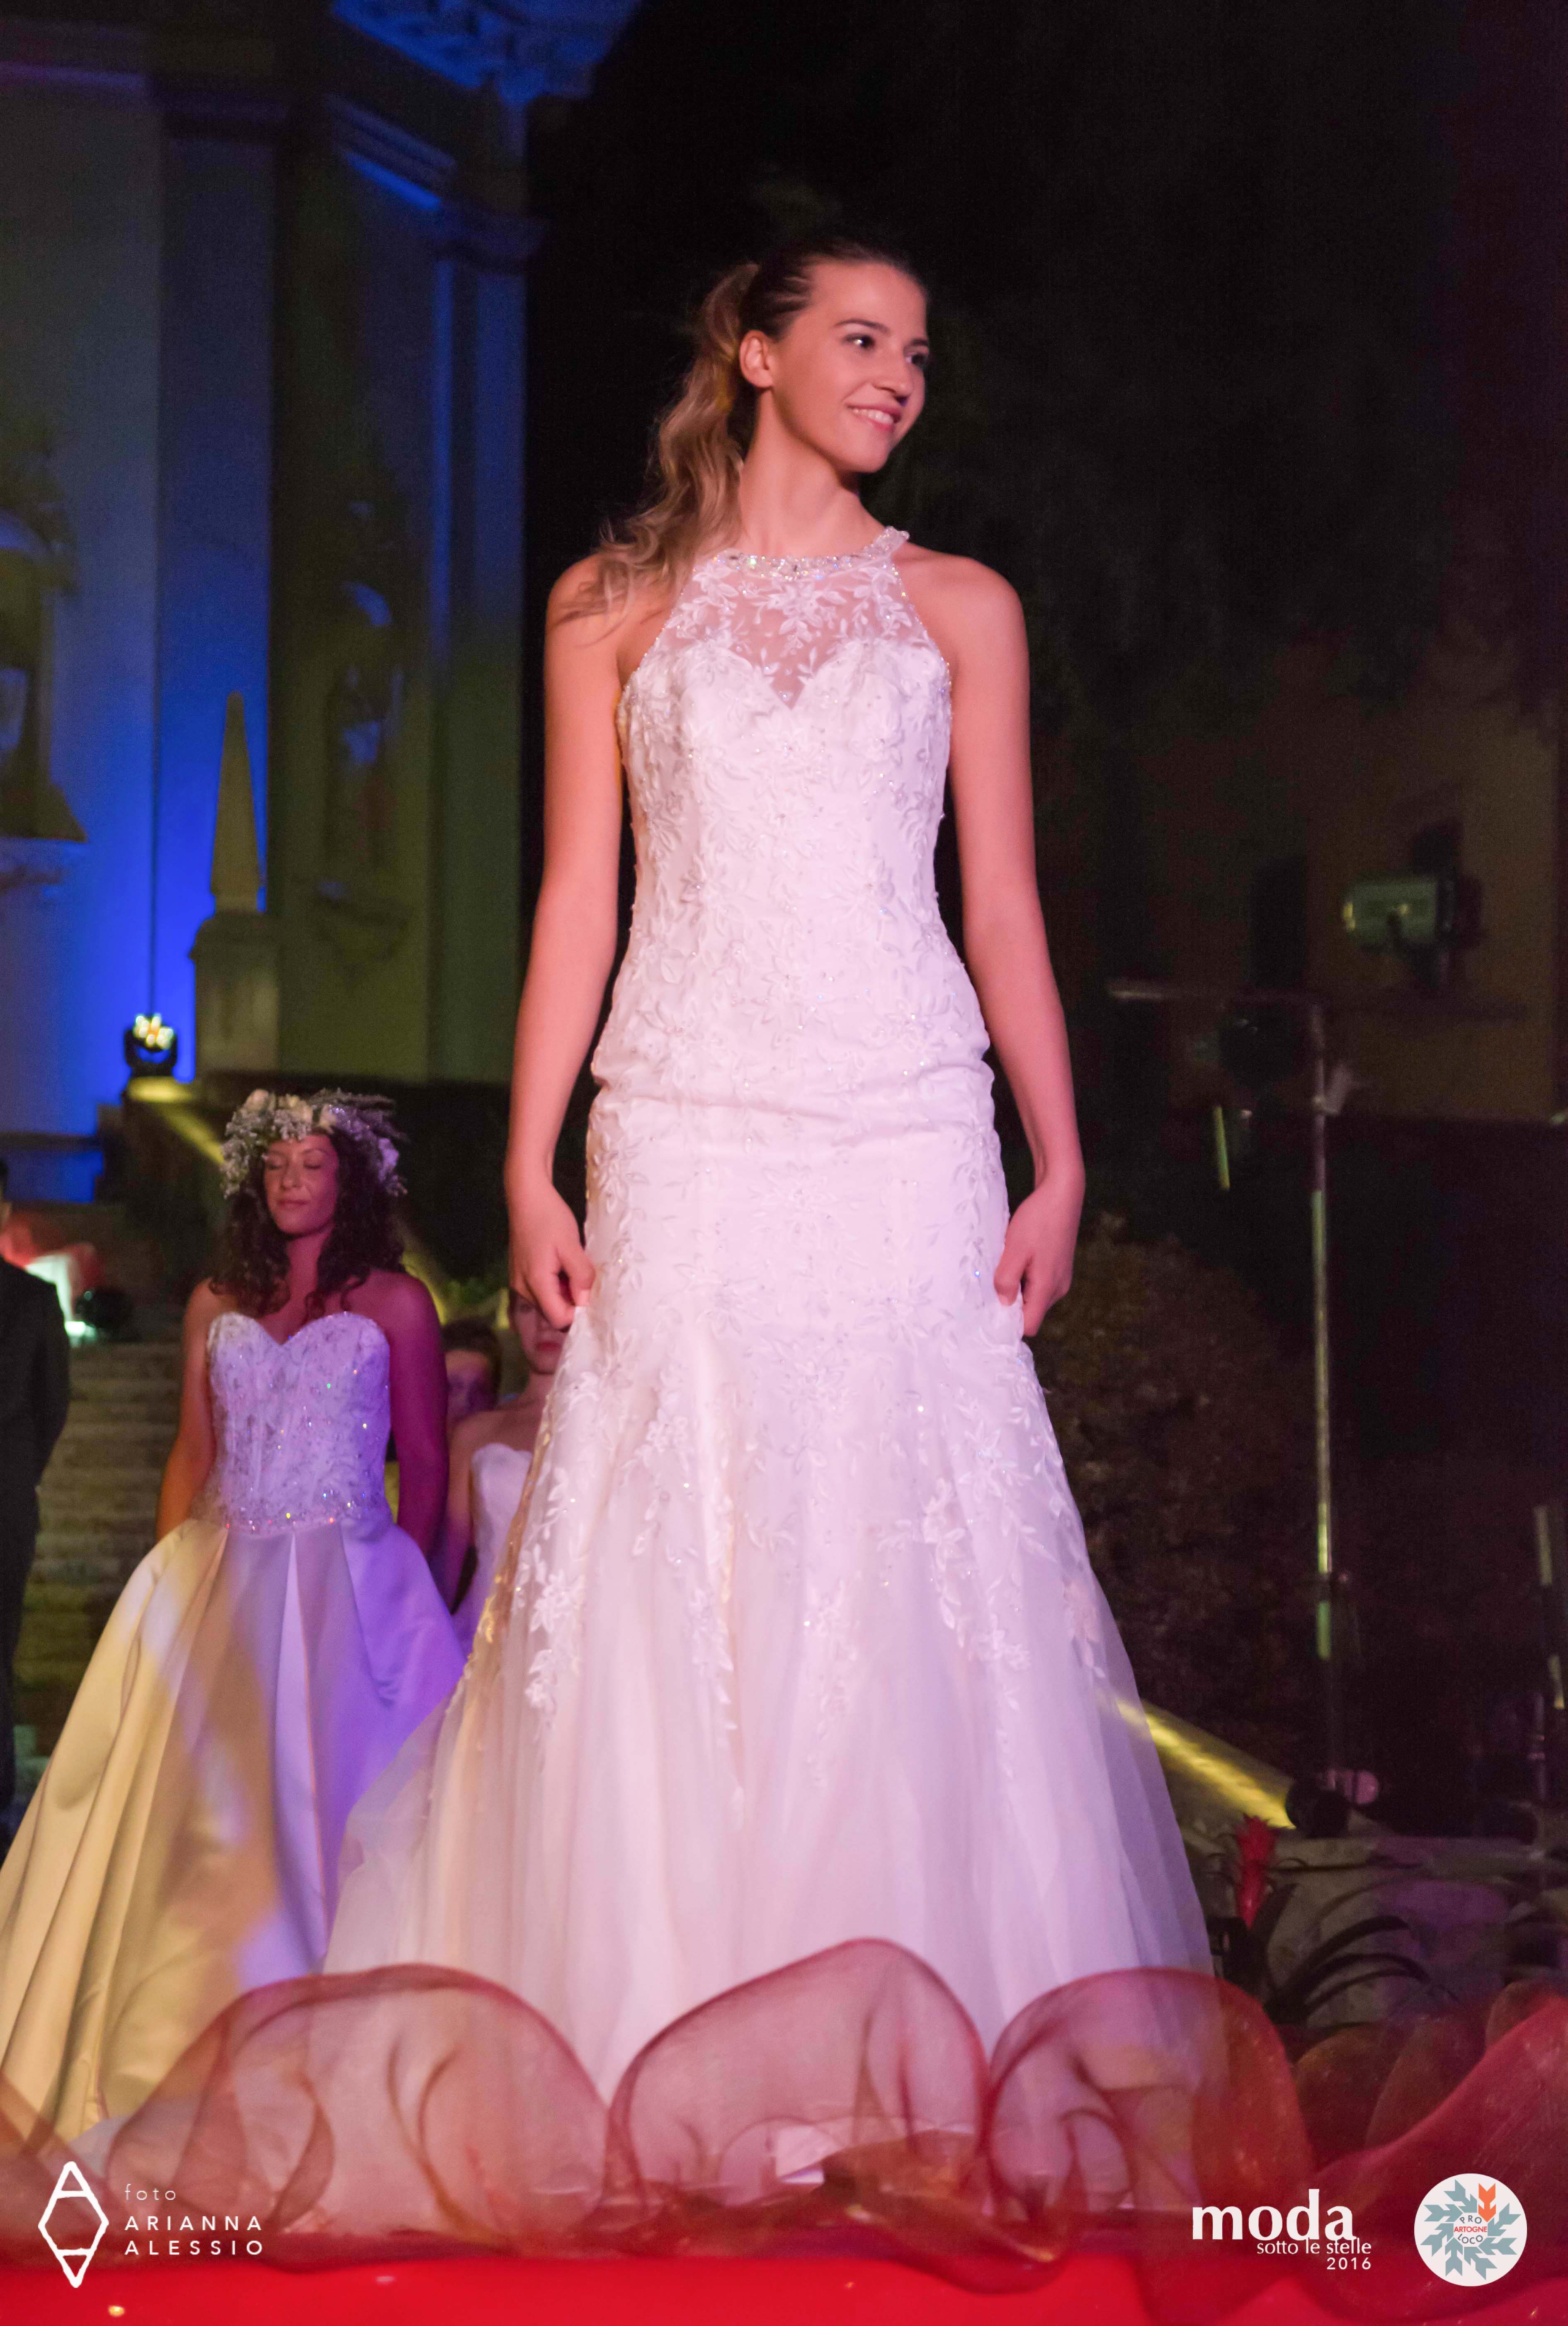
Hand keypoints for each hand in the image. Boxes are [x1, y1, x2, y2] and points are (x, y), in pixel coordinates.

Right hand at [510, 1182, 594, 1327]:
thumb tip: (586, 1302)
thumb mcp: (571, 1245)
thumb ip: (580, 1276)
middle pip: (552, 1314)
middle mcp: (522, 1288)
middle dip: (572, 1303)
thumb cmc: (549, 1217)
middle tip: (585, 1280)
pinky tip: (563, 1267)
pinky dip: (556, 1286)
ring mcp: (519, 1282)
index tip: (591, 1295)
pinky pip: (541, 1292)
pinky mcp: (520, 1275)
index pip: (559, 1319)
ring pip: (547, 1303)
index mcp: (535, 1282)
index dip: (578, 1313)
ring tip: (573, 1270)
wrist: (527, 1196)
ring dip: (564, 1294)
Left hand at [994, 1169, 1082, 1335]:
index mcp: (1048, 1287)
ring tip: (1006, 1265)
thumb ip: (1007, 1280)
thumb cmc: (1038, 1219)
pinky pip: (1039, 1283)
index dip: (1009, 1323)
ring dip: (1017, 1288)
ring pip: (1034, 1297)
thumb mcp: (1015, 1249)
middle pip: (1031, 1312)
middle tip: (993, 1283)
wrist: (1062, 1193)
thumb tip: (1003, 1304)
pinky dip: (1025, 1277)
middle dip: (1011, 1304)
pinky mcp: (1059, 1267)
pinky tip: (1017, 1257)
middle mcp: (1059, 1288)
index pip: (1029, 1325)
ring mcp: (1061, 1277)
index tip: (989, 1311)